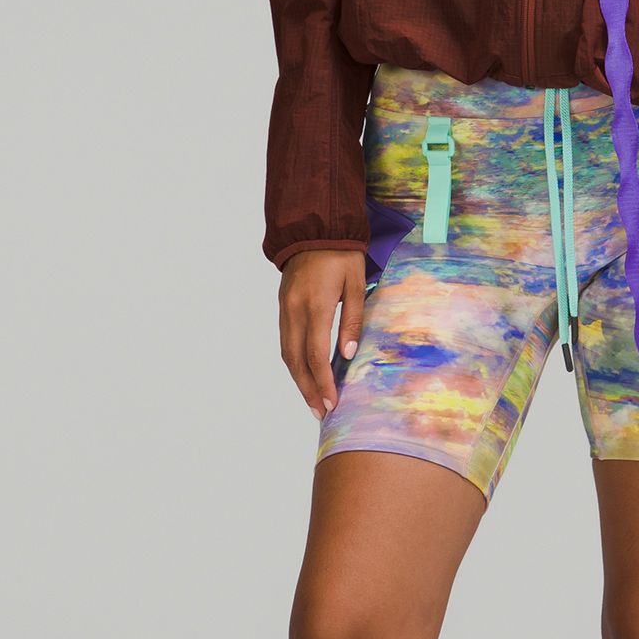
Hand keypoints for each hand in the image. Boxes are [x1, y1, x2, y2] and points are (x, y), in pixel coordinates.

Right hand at [278, 250, 366, 419]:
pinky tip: (305, 373)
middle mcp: (294, 309)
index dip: (322, 383)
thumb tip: (346, 356)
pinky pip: (285, 340)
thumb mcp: (356, 284)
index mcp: (315, 305)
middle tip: (320, 412)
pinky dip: (294, 361)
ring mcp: (284, 307)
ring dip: (298, 379)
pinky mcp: (282, 305)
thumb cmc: (342, 254)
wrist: (314, 227)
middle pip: (296, 360)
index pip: (315, 355)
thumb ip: (352, 321)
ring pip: (286, 353)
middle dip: (307, 389)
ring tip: (312, 399)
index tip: (331, 403)